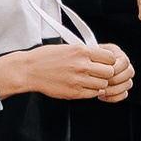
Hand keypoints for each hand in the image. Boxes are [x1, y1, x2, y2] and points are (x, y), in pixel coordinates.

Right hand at [0, 42, 133, 102]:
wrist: (29, 70)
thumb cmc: (45, 57)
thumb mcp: (68, 47)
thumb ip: (86, 52)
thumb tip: (102, 56)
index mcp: (81, 51)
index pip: (110, 58)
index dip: (109, 61)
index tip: (105, 62)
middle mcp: (82, 65)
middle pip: (109, 72)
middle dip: (106, 73)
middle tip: (99, 72)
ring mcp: (78, 80)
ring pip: (103, 84)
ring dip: (99, 83)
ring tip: (90, 80)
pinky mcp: (73, 92)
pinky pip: (92, 94)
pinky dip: (91, 91)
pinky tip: (84, 86)